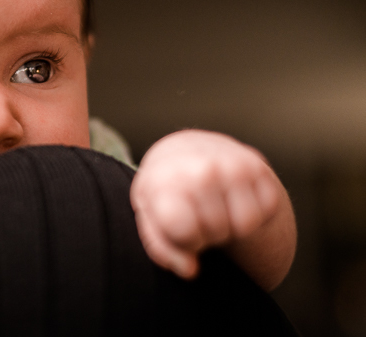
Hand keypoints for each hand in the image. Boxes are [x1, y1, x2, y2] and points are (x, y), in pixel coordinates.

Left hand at [130, 130, 293, 288]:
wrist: (186, 149)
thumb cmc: (166, 190)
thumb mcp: (151, 215)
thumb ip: (162, 248)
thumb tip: (189, 270)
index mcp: (166, 181)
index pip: (186, 232)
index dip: (187, 240)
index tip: (181, 227)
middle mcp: (201, 168)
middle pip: (218, 230)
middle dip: (209, 232)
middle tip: (200, 214)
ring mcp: (232, 164)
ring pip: (246, 224)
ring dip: (233, 225)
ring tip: (216, 208)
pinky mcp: (258, 164)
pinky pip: (267, 209)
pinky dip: (253, 211)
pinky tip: (233, 198)